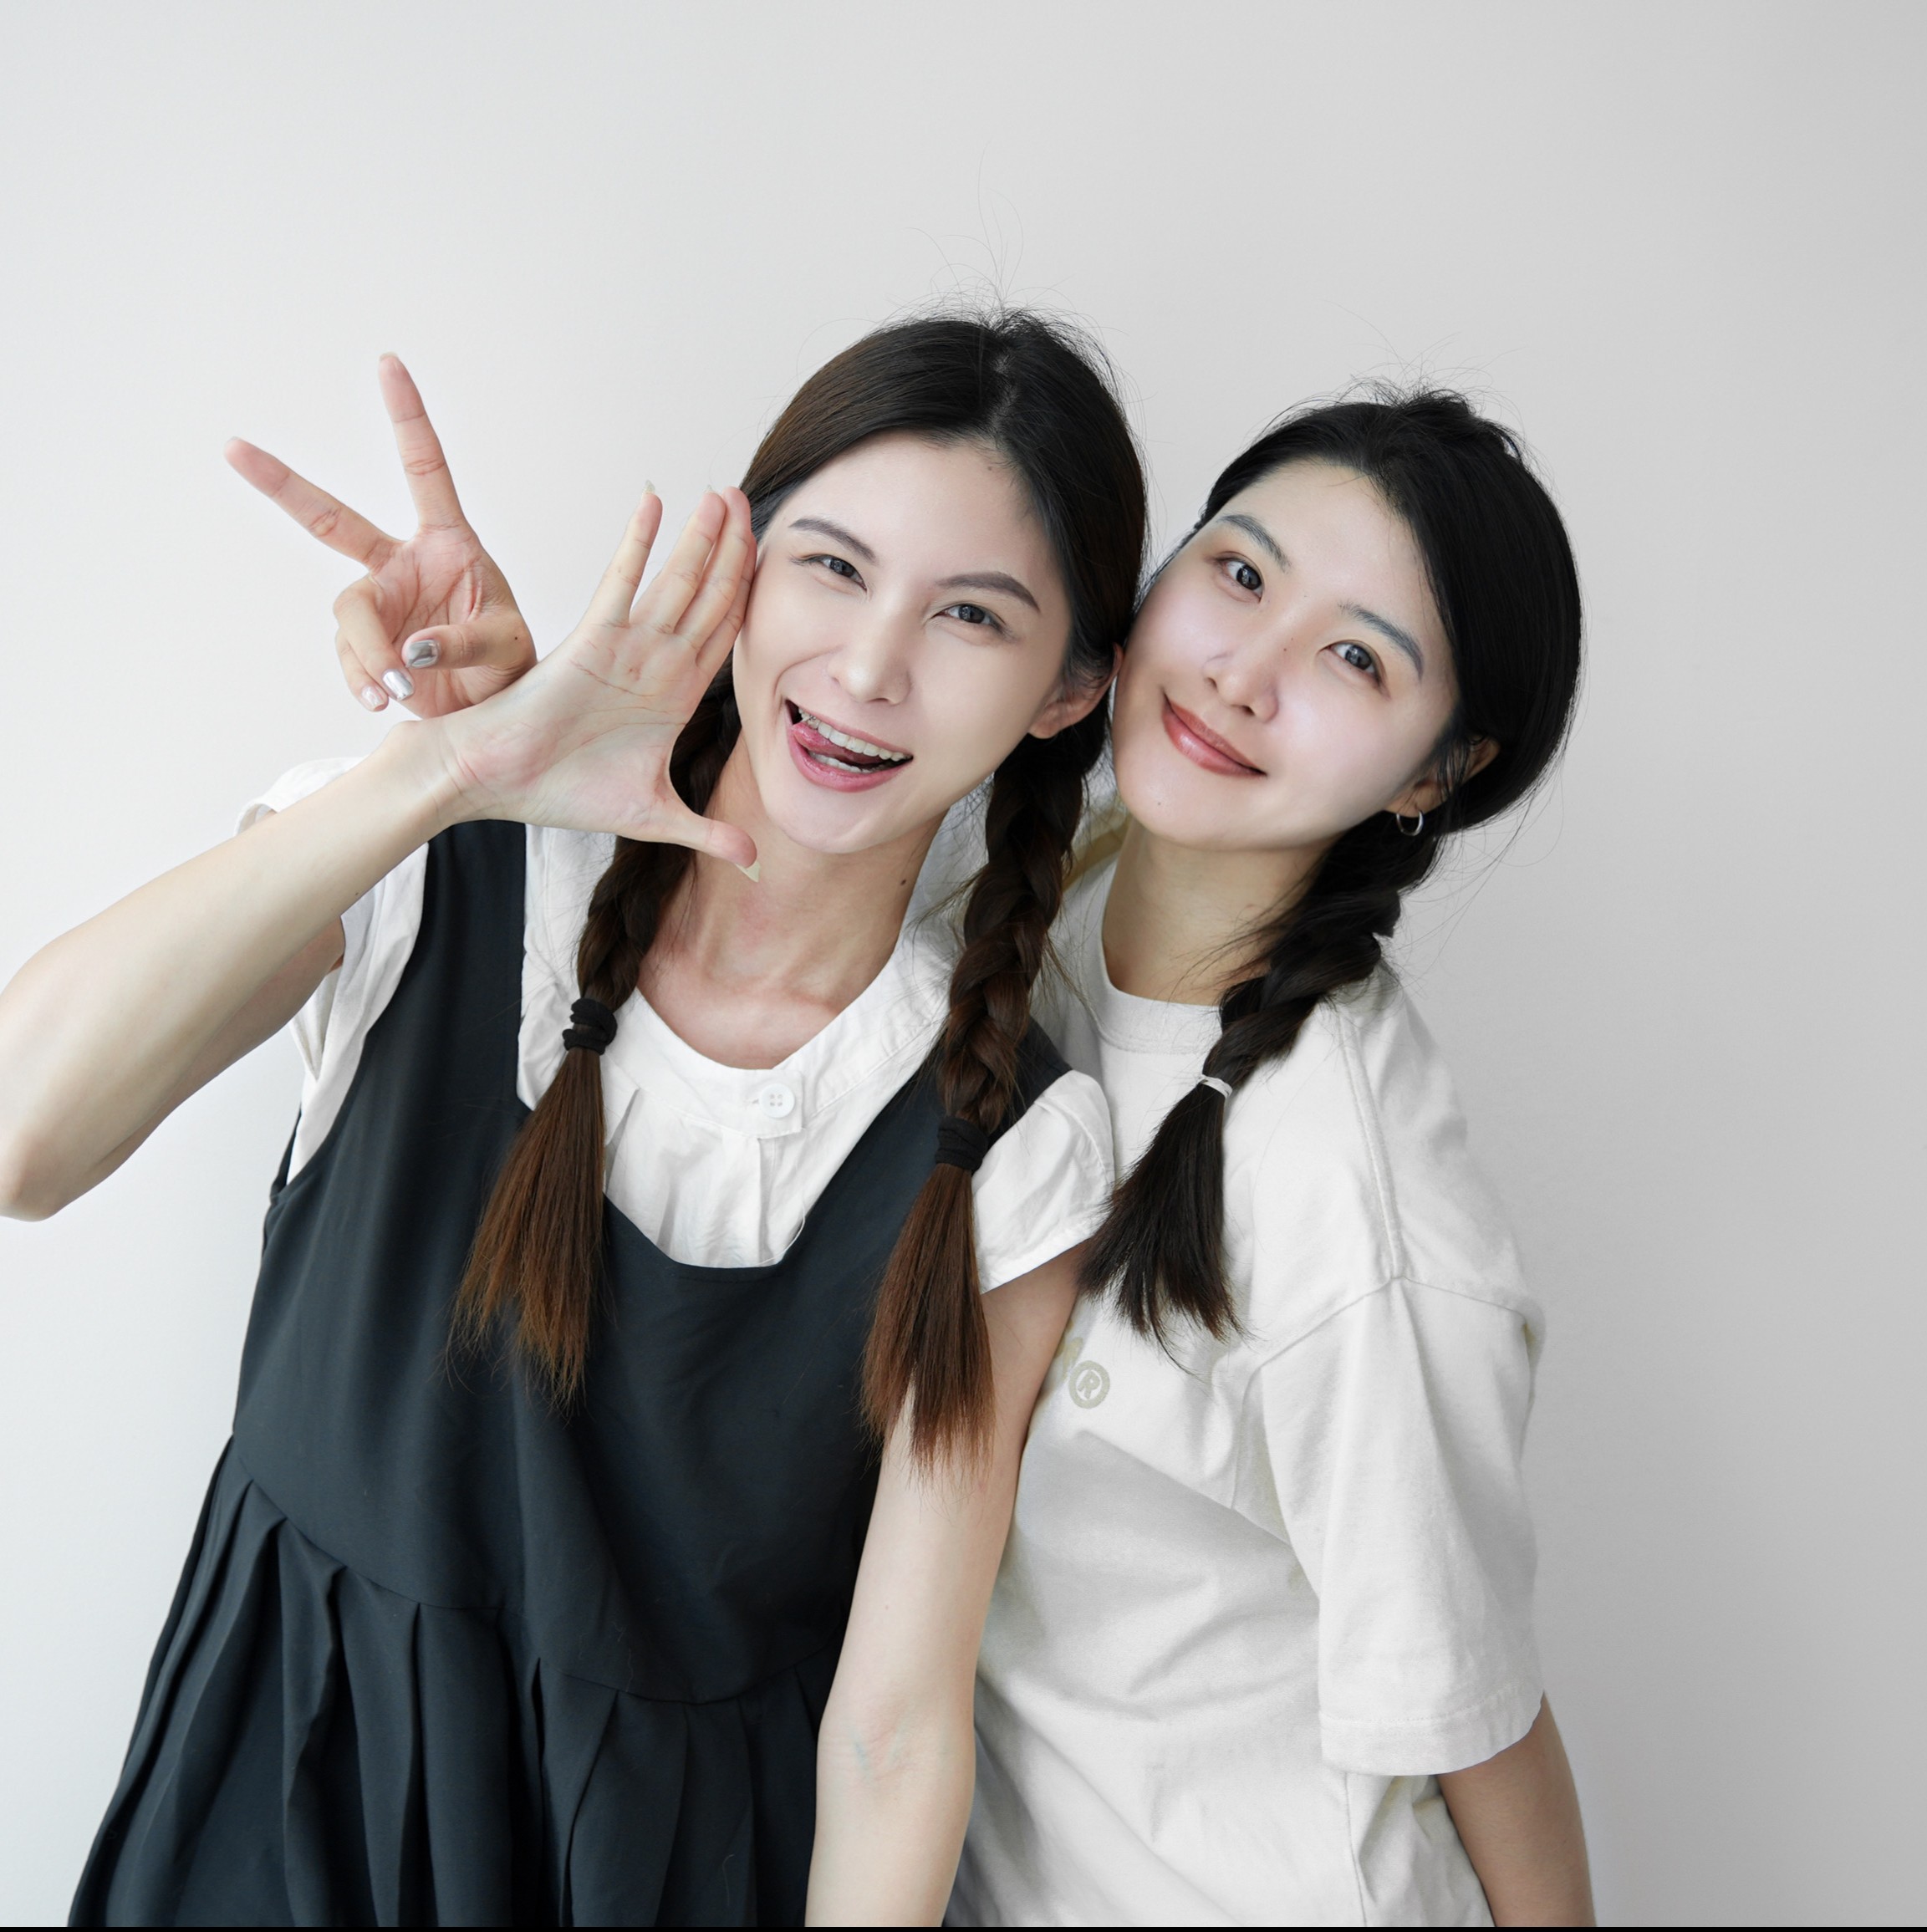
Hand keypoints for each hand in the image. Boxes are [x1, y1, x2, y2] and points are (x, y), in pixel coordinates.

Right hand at [226, 355, 534, 716]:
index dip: (407, 418)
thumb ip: (465, 644)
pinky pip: (351, 660)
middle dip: (282, 485)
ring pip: (348, 616)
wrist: (495, 712)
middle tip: (232, 448)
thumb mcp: (507, 648)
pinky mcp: (366, 646)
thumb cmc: (511, 667)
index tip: (389, 363)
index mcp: (449, 543)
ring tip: (397, 686)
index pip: (425, 470)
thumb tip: (411, 650)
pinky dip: (365, 681)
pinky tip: (386, 699)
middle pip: (332, 521)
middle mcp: (403, 564)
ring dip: (367, 653)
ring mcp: (380, 604)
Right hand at [436, 485, 758, 868]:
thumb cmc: (561, 793)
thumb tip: (756, 862)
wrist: (497, 784)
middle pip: (710, 596)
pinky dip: (638, 544)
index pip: (726, 635)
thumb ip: (708, 833)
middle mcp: (656, 663)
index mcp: (674, 696)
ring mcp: (626, 648)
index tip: (776, 558)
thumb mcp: (654, 816)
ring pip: (678, 583)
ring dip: (703, 538)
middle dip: (735, 550)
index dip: (752, 597)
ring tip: (725, 494)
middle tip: (753, 501)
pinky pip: (621, 583)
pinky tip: (655, 503)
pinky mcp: (590, 641)